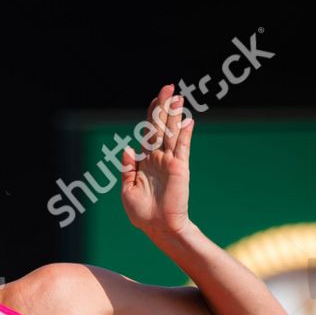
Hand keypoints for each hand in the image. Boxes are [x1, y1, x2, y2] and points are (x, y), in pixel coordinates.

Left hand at [120, 84, 193, 237]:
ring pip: (172, 132)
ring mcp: (170, 161)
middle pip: (161, 126)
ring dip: (174, 114)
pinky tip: (188, 121)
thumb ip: (127, 168)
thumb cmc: (142, 213)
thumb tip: (128, 147)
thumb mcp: (127, 190)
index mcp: (145, 161)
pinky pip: (182, 148)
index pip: (148, 132)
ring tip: (178, 96)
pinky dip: (185, 135)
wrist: (158, 228)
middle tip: (168, 85)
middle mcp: (158, 157)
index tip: (155, 98)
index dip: (151, 114)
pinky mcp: (179, 168)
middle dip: (163, 106)